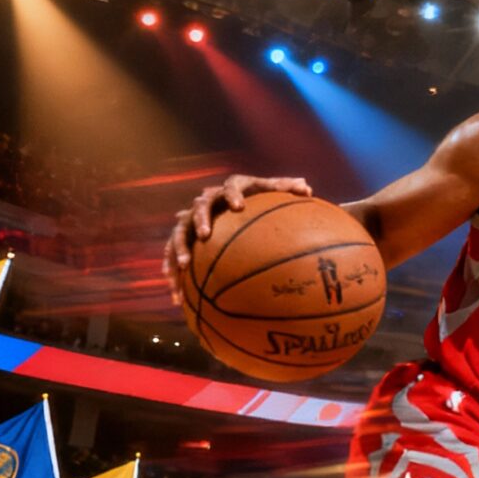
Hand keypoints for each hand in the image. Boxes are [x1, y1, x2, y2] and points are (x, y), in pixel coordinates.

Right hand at [165, 175, 314, 283]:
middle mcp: (207, 200)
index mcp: (230, 189)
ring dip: (179, 247)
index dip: (233, 196)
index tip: (238, 207)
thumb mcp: (272, 192)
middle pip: (199, 207)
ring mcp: (192, 218)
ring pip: (180, 231)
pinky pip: (173, 251)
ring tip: (183, 265)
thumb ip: (286, 188)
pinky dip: (171, 268)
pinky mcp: (184, 235)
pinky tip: (174, 290)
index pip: (230, 188)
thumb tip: (307, 187)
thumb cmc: (258, 198)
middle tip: (205, 235)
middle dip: (200, 220)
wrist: (231, 203)